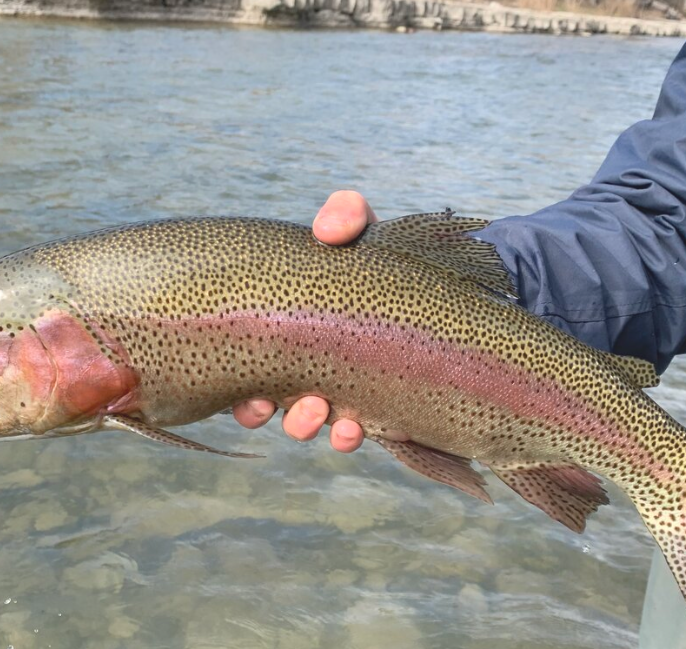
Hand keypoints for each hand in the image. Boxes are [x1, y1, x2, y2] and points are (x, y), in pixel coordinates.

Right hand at [233, 190, 375, 451]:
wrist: (447, 286)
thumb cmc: (388, 258)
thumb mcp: (364, 229)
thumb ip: (345, 214)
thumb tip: (326, 232)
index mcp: (288, 329)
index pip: (248, 361)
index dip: (238, 386)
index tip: (247, 386)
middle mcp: (306, 364)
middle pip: (265, 401)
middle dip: (260, 410)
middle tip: (269, 403)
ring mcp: (340, 389)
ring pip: (306, 422)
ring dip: (303, 424)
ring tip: (319, 411)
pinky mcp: (377, 409)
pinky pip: (352, 433)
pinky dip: (346, 436)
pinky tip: (354, 430)